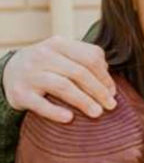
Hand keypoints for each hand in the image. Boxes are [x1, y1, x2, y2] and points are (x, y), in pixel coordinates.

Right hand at [2, 37, 116, 121]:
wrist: (8, 71)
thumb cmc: (46, 65)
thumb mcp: (62, 55)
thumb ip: (85, 62)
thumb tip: (109, 86)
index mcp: (58, 44)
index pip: (90, 57)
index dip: (105, 76)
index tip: (113, 92)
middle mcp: (43, 56)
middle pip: (79, 72)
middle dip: (99, 90)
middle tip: (111, 105)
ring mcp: (30, 74)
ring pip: (63, 86)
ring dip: (84, 101)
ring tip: (97, 113)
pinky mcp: (20, 93)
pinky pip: (40, 104)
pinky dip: (55, 111)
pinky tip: (69, 118)